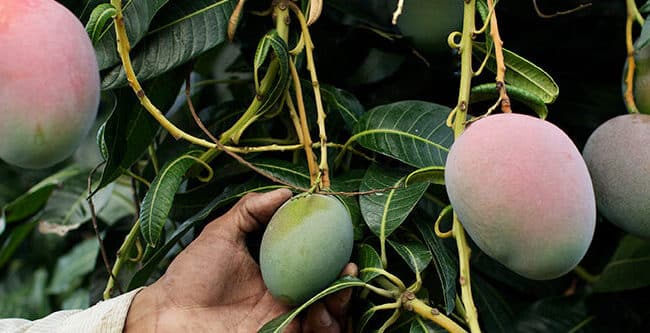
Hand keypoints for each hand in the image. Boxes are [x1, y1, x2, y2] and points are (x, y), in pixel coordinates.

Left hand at [124, 189, 356, 332]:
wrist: (169, 316)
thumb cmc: (191, 274)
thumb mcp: (221, 232)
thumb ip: (250, 209)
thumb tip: (286, 190)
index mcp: (276, 269)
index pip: (315, 261)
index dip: (333, 253)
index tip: (343, 240)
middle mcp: (286, 294)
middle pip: (329, 288)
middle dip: (347, 282)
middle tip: (350, 269)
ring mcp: (285, 319)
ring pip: (330, 314)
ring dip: (341, 303)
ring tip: (337, 292)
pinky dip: (326, 325)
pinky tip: (318, 312)